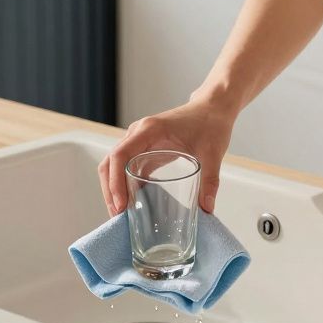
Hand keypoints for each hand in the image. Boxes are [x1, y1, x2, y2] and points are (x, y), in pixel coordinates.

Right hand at [99, 98, 234, 215]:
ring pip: (114, 165)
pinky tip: (132, 202)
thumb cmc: (210, 123)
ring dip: (114, 188)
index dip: (115, 181)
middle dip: (110, 190)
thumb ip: (210, 180)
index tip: (121, 204)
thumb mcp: (212, 153)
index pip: (120, 155)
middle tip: (118, 215)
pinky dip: (125, 184)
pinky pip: (127, 167)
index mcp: (149, 130)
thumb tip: (207, 208)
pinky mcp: (145, 148)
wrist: (212, 107)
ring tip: (121, 213)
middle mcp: (138, 134)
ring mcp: (139, 140)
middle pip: (110, 162)